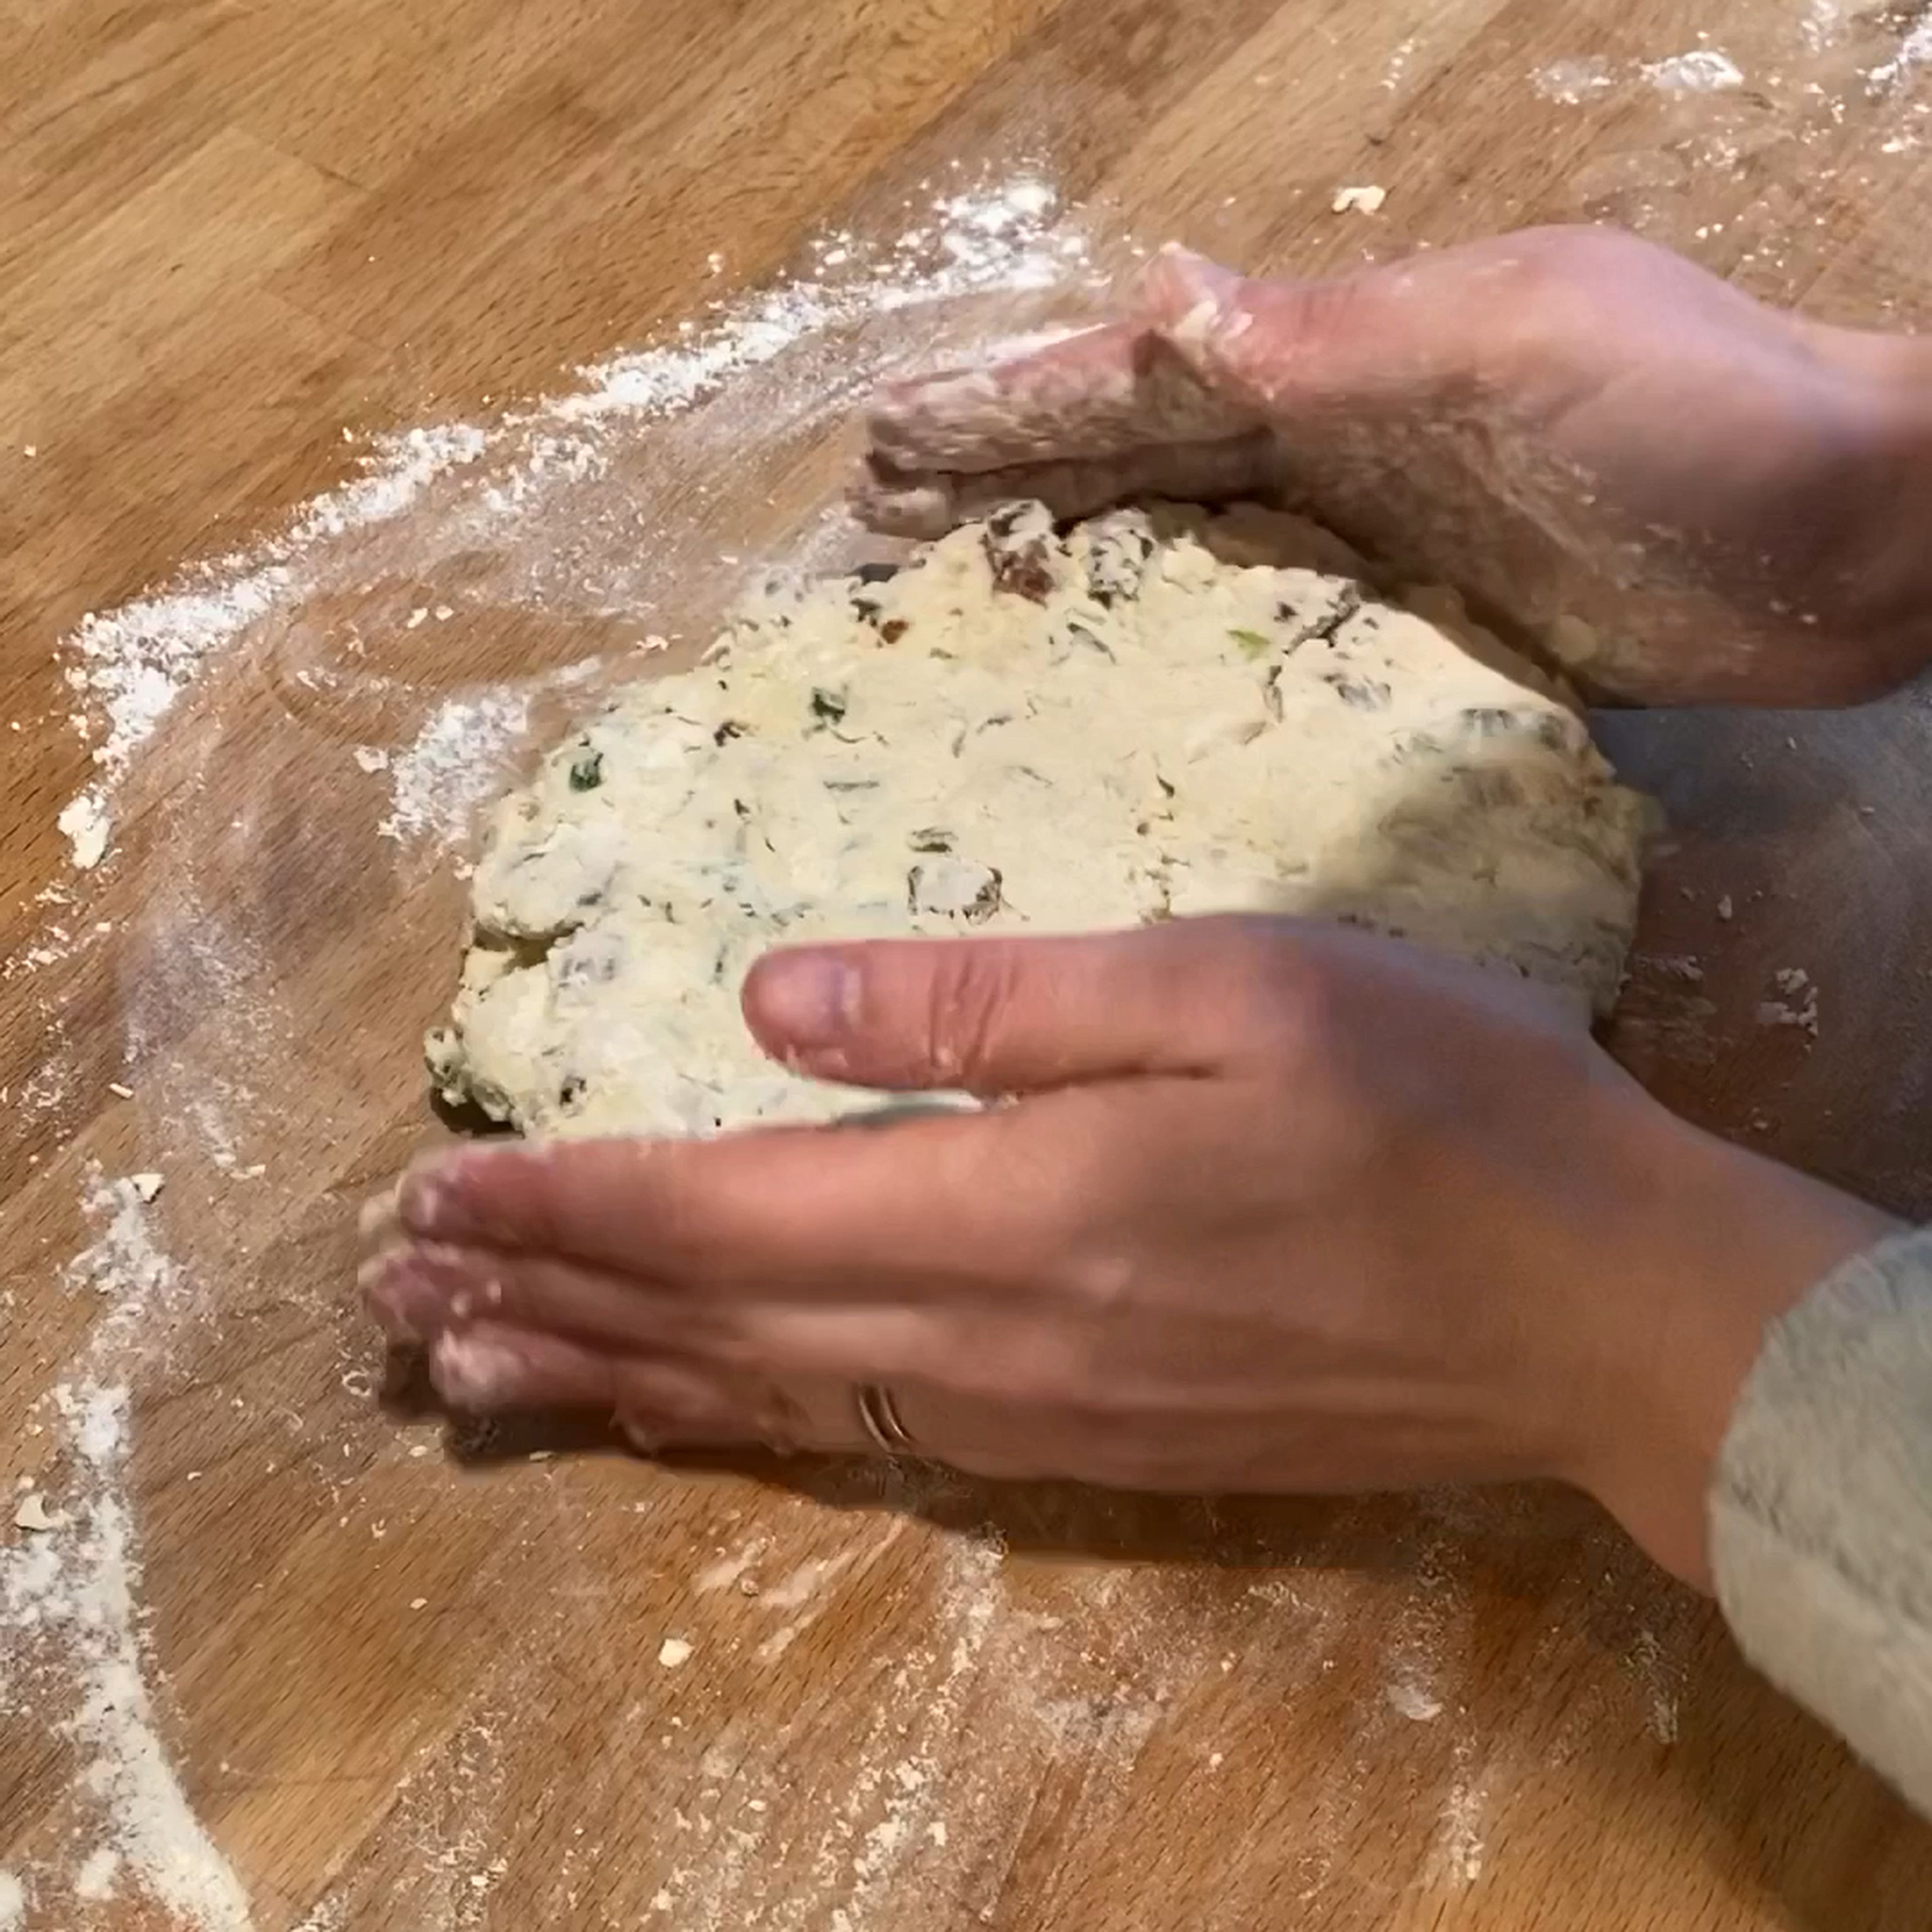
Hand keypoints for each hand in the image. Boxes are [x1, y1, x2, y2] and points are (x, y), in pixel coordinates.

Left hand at [360, 918, 1893, 1588]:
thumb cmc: (1428, 1100)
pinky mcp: (1088, 1446)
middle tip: (399, 1287)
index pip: (727, 1209)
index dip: (571, 1198)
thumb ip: (988, 1003)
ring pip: (770, 1399)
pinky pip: (862, 1434)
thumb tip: (778, 1003)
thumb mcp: (1225, 987)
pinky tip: (690, 1407)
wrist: (1594, 1309)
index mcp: (1013, 1207)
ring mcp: (1037, 1414)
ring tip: (480, 1369)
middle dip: (551, 1292)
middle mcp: (991, 1340)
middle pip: (717, 1321)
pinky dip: (739, 1418)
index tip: (438, 1190)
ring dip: (616, 1375)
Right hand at [858, 231, 1931, 704]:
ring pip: (1183, 545)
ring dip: (1070, 560)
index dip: (1004, 408)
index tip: (879, 434)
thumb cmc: (1708, 416)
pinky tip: (1124, 669)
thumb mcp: (1519, 342)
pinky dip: (1183, 640)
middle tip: (872, 523)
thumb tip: (1158, 301)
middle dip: (1001, 485)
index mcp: (1339, 365)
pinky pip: (1269, 628)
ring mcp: (1379, 534)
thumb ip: (1343, 342)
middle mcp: (1337, 443)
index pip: (1131, 383)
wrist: (1867, 533)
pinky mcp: (1429, 621)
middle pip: (1131, 462)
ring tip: (958, 592)